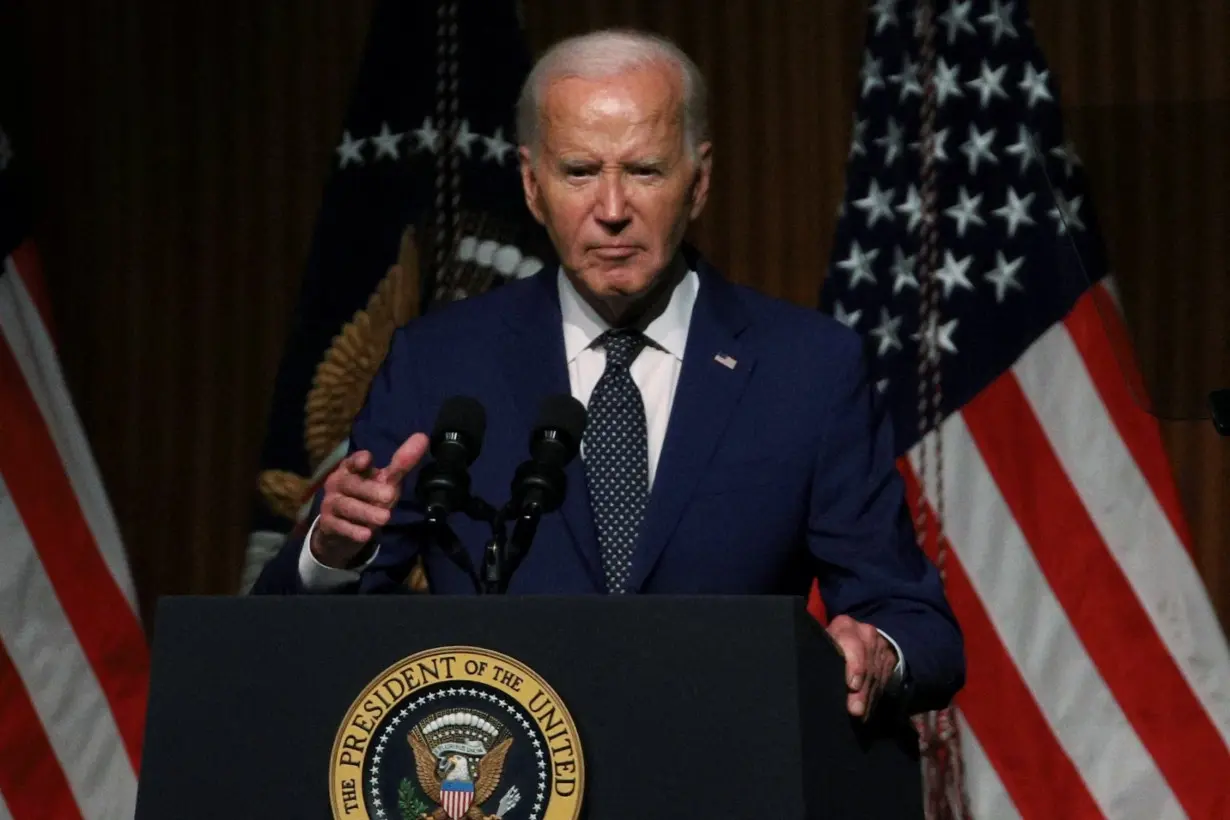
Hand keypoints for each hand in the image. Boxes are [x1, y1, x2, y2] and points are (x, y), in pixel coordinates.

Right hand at [310, 433, 428, 568]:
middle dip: (369, 490)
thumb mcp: (386, 481)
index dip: (358, 460)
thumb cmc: (368, 497)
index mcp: (351, 469)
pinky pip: (339, 526)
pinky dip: (352, 531)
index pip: (352, 461)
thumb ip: (402, 463)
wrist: (342, 528)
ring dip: (366, 512)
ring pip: (346, 506)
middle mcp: (338, 483)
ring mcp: (331, 503)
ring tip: (385, 518)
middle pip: (351, 484)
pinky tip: (366, 535)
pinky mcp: (328, 523)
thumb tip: (422, 437)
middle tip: (390, 496)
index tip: (367, 460)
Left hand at [826, 614, 897, 719]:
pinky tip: (866, 711)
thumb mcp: (824, 643)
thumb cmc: (831, 644)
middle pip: (865, 665)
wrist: (858, 637)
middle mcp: (866, 634)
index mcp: (845, 625)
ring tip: (860, 714)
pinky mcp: (889, 660)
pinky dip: (874, 698)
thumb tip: (814, 679)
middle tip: (855, 710)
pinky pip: (883, 681)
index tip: (852, 685)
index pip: (852, 644)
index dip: (855, 665)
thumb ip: (823, 656)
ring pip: (875, 676)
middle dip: (860, 690)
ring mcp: (880, 646)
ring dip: (867, 697)